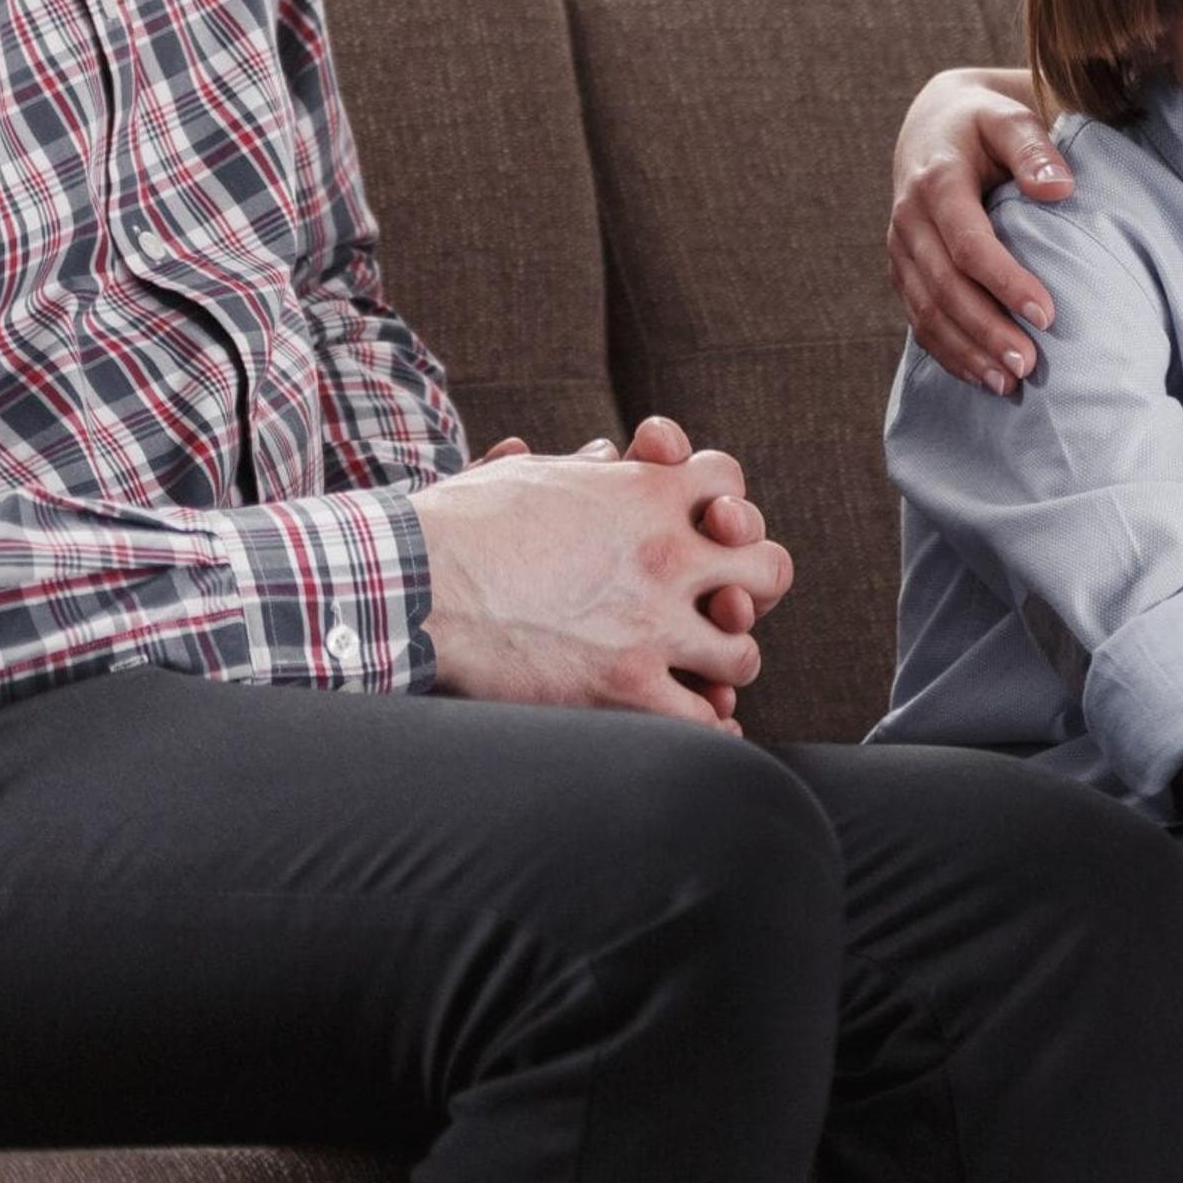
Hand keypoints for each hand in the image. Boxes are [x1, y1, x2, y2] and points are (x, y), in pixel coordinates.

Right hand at [414, 436, 792, 729]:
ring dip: (725, 662)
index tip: (703, 528)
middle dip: (752, 587)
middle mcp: (667, 556)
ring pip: (743, 653)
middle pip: (769, 568)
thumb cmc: (455, 526)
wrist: (412, 582)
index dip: (721, 505)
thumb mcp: (528, 477)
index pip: (730, 484)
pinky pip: (704, 720)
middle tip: (726, 606)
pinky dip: (707, 726)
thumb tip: (606, 455)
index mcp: (645, 495)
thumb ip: (583, 471)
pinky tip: (696, 723)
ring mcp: (652, 625)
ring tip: (703, 671)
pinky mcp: (625, 687)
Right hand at [887, 67, 1070, 393]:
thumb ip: (1034, 148)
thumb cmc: (985, 122)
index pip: (968, 244)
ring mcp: (901, 249)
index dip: (1005, 282)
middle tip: (1030, 365)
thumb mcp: (1009, 117)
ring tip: (1009, 384)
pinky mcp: (903, 269)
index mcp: (936, 182)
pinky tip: (982, 377)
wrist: (934, 124)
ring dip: (966, 351)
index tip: (1047, 315)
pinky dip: (948, 351)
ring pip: (927, 311)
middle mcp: (909, 220)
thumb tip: (1060, 188)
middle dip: (986, 330)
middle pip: (944, 287)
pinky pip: (919, 318)